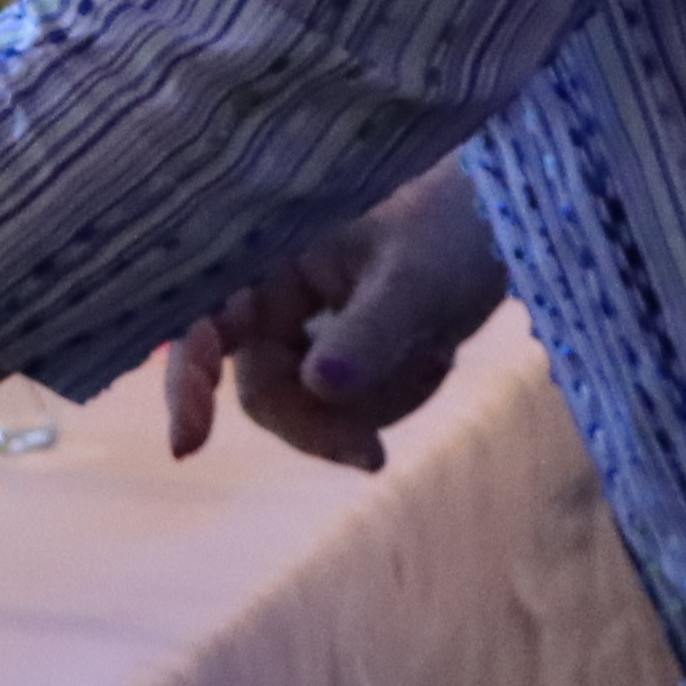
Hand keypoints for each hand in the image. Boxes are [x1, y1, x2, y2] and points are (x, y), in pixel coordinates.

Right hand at [163, 170, 506, 472]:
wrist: (499, 225)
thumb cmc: (453, 229)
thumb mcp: (417, 281)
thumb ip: (369, 332)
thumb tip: (320, 384)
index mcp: (269, 255)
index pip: (204, 321)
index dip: (187, 379)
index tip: (190, 444)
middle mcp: (272, 293)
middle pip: (264, 390)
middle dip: (320, 424)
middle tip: (373, 460)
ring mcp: (304, 328)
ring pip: (311, 408)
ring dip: (377, 401)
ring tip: (437, 350)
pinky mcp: (336, 355)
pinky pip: (346, 410)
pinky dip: (390, 399)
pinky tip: (432, 357)